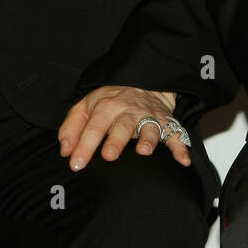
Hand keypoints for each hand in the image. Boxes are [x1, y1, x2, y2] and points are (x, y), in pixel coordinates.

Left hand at [58, 86, 184, 171]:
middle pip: (122, 126)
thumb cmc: (111, 100)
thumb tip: (65, 151)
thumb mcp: (86, 106)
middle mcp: (129, 111)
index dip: (84, 145)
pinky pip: (176, 134)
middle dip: (116, 140)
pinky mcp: (166, 123)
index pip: (93, 126)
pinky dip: (180, 147)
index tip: (76, 164)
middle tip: (108, 156)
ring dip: (148, 139)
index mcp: (106, 106)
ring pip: (150, 127)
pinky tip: (182, 160)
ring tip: (144, 151)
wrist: (144, 82)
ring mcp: (149, 117)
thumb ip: (72, 128)